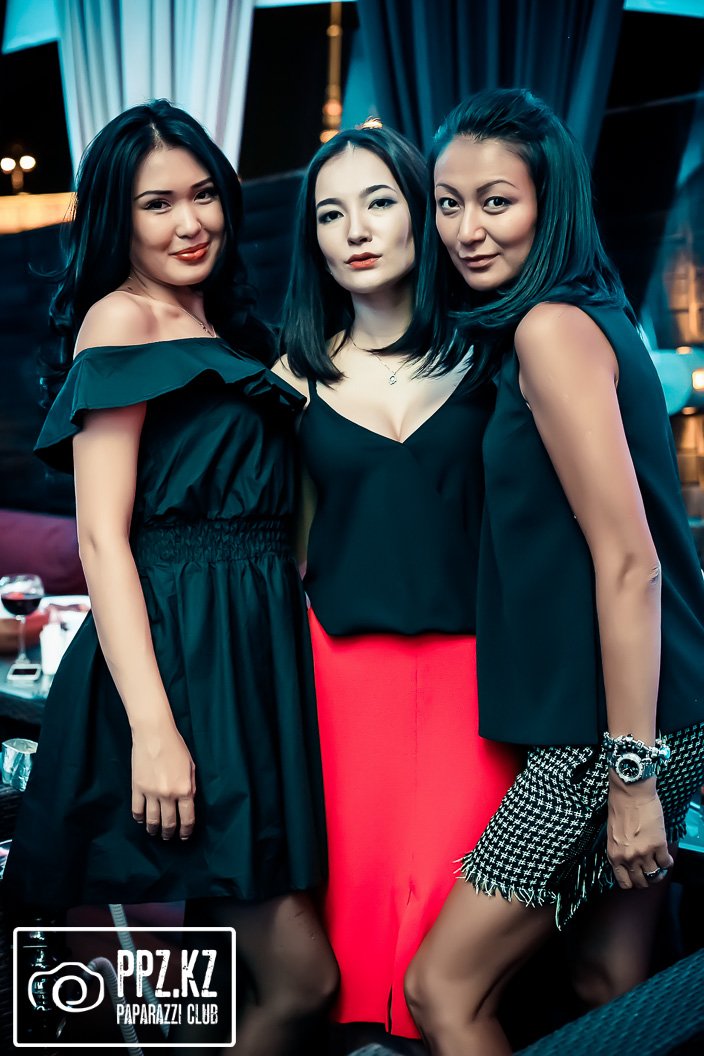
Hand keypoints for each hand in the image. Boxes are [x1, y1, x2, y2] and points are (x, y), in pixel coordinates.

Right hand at [131, 723, 195, 840]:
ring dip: (154, 829)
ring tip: (155, 832)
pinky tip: (141, 820)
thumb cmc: (175, 747)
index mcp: (185, 789)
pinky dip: (139, 818)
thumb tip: (188, 802)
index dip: (186, 830)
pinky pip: (137, 810)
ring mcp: (151, 793)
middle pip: (169, 823)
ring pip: (152, 820)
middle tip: (169, 837)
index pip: (187, 818)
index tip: (185, 836)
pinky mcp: (137, 788)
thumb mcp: (191, 767)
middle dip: (169, 833)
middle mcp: (168, 795)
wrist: (154, 735)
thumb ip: (191, 786)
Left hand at [607, 776, 672, 888]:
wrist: (630, 793)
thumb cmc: (618, 808)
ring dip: (658, 872)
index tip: (637, 877)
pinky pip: (666, 863)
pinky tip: (666, 856)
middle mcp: (628, 858)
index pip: (624, 882)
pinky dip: (668, 862)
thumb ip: (619, 850)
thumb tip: (628, 861)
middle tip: (650, 872)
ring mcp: (644, 853)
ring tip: (659, 864)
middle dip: (646, 879)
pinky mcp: (659, 845)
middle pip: (641, 882)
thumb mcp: (613, 835)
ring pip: (655, 876)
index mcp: (614, 855)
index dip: (632, 882)